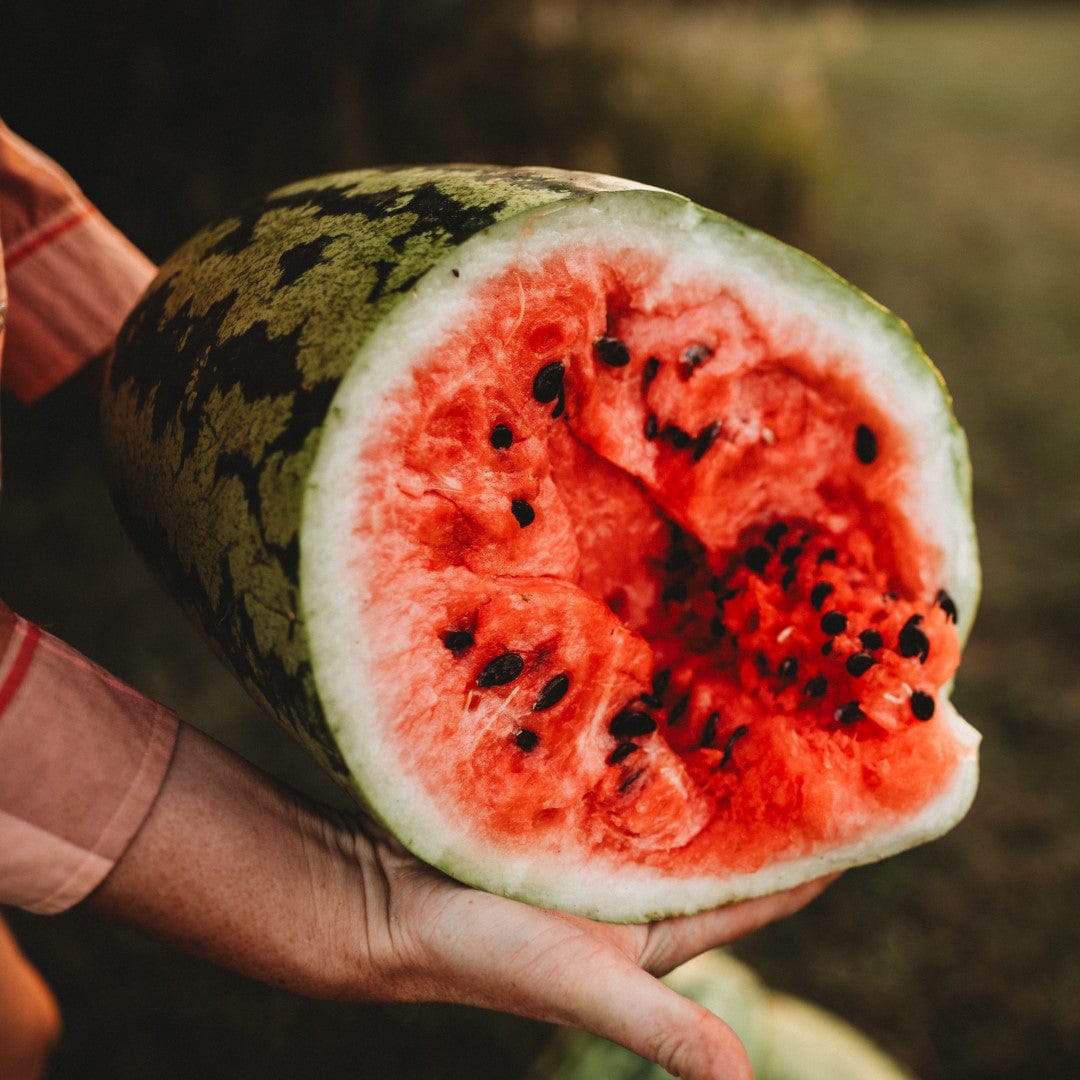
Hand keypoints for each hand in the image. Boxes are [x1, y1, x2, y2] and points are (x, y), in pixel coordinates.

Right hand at [90, 724, 831, 1079]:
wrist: (386, 901)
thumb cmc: (485, 951)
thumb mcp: (586, 984)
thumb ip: (663, 1028)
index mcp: (667, 926)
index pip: (771, 888)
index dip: (825, 852)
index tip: (877, 794)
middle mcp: (645, 878)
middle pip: (734, 826)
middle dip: (779, 779)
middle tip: (825, 707)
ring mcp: (605, 832)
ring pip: (682, 782)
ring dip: (718, 744)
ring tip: (759, 678)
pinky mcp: (564, 798)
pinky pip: (625, 754)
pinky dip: (652, 727)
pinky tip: (669, 678)